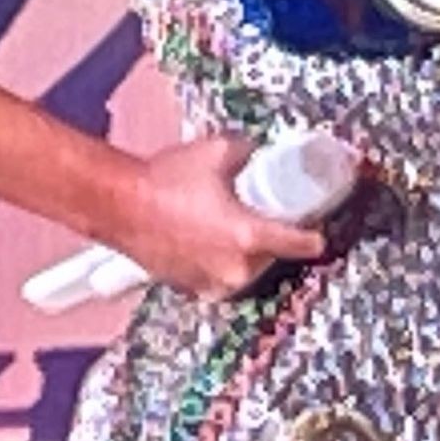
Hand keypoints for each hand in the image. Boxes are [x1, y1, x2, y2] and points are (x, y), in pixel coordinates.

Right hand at [122, 134, 328, 298]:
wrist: (119, 205)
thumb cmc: (166, 180)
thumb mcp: (218, 151)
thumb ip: (247, 152)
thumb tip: (260, 152)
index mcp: (247, 237)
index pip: (301, 244)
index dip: (315, 235)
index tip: (320, 230)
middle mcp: (234, 269)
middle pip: (272, 256)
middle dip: (271, 237)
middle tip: (261, 213)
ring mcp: (211, 283)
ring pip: (246, 269)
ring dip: (245, 252)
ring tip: (228, 223)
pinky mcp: (191, 289)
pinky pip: (220, 276)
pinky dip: (220, 261)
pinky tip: (208, 238)